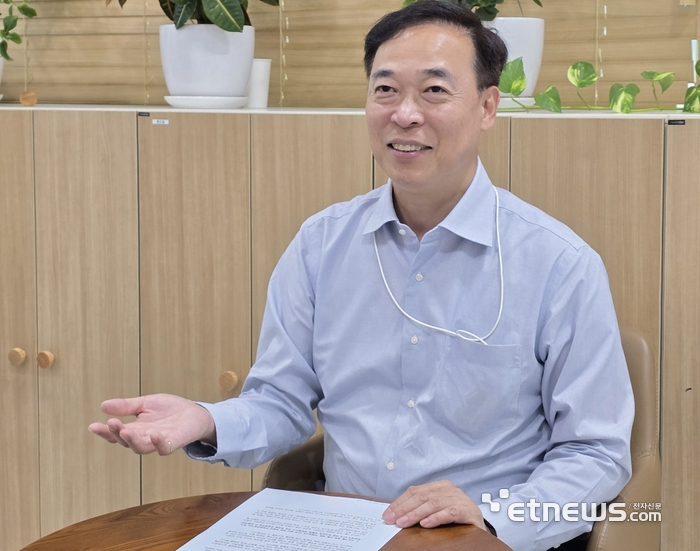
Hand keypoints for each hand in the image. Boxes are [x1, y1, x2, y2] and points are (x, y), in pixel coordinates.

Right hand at [88, 394, 215, 455]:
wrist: (195, 412)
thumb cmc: (169, 410)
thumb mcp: (146, 403)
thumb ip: (126, 406)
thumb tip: (103, 405)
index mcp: (136, 429)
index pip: (117, 433)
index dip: (105, 432)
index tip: (93, 426)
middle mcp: (145, 438)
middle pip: (126, 442)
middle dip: (116, 434)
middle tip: (111, 423)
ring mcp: (159, 442)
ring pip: (141, 448)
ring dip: (132, 440)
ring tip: (125, 430)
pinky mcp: (174, 442)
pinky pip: (164, 448)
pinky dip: (158, 443)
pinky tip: (154, 434)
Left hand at [382, 480, 485, 530]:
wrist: (479, 525)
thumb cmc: (455, 517)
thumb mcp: (436, 509)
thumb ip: (420, 508)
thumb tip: (396, 514)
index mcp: (440, 486)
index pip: (415, 491)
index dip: (400, 502)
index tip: (387, 514)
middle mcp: (450, 489)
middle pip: (422, 496)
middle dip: (405, 508)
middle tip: (392, 519)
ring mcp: (459, 499)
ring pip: (434, 503)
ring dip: (416, 514)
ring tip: (404, 523)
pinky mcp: (468, 511)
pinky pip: (450, 512)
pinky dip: (436, 517)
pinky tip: (426, 523)